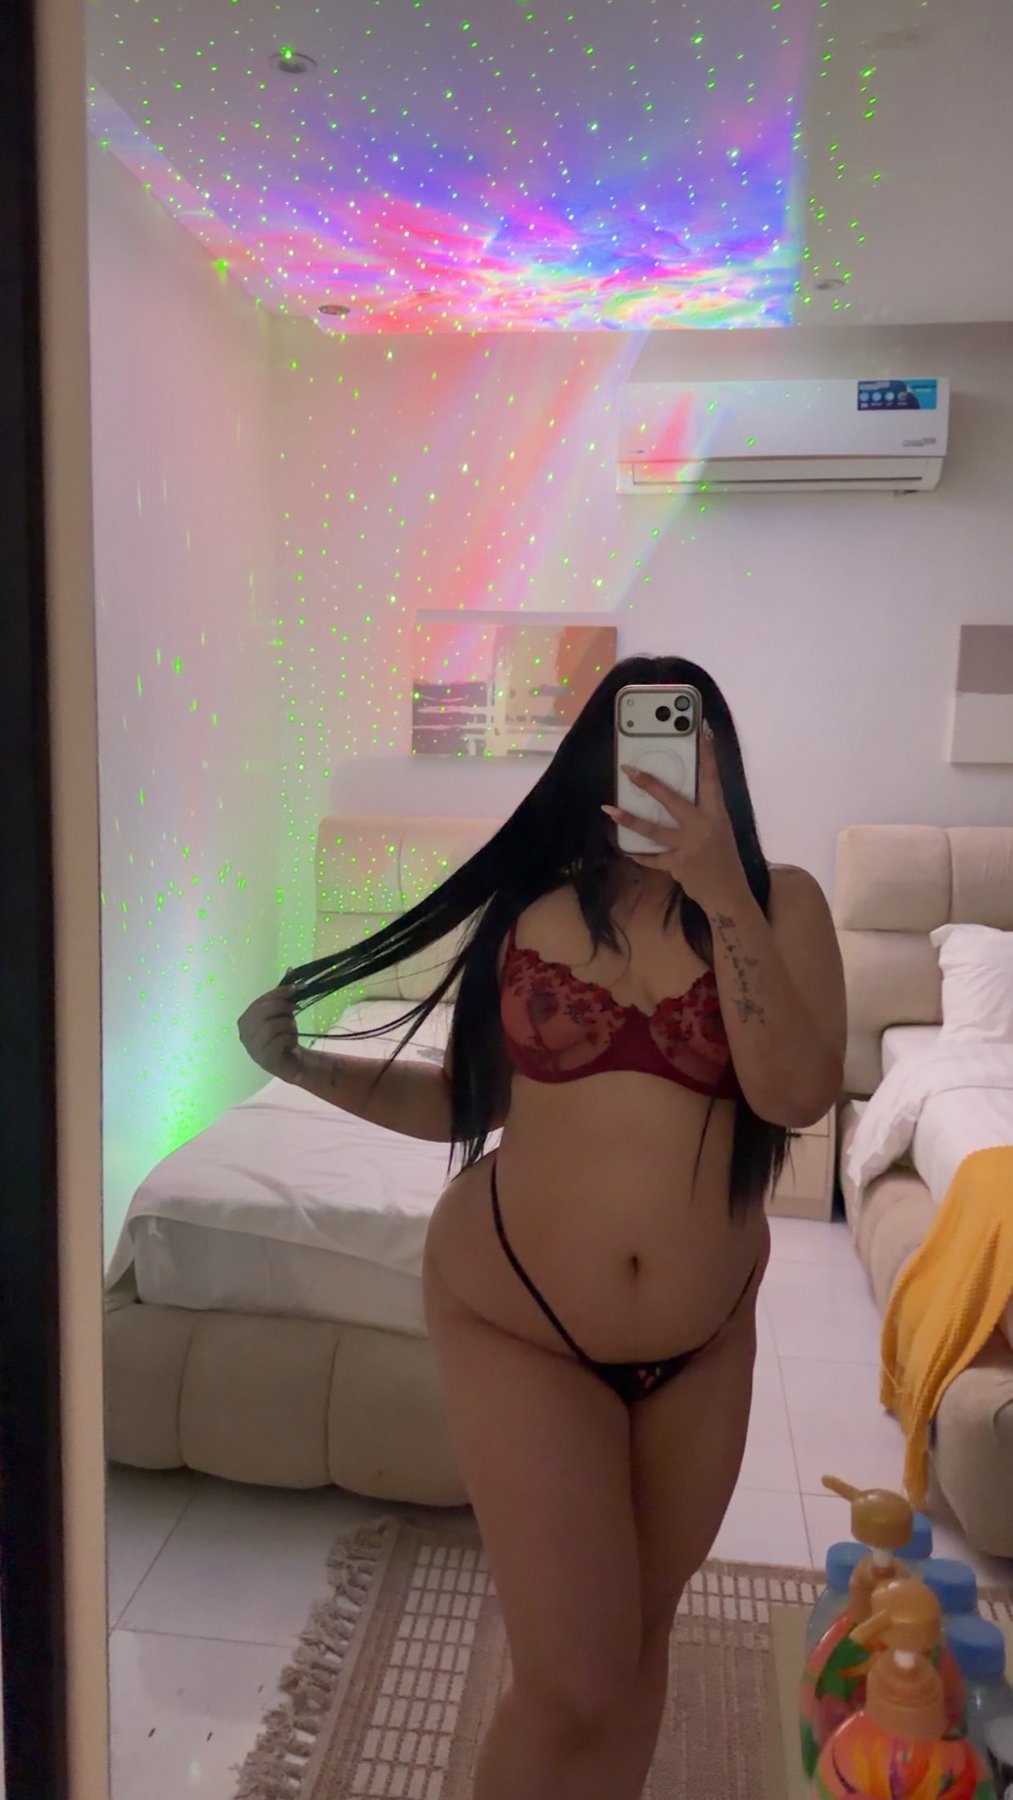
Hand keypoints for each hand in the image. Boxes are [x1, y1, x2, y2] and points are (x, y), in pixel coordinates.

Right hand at [237, 975, 305, 1082]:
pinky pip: (281, 1039)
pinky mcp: (265, 1057)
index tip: (298, 987)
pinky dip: (290, 1038)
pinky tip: (289, 1044)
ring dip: (289, 1026)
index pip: (262, 1000)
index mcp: (245, 1019)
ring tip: (290, 1032)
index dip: (280, 992)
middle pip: (267, 1010)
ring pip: (275, 1024)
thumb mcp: (282, 1013)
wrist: (289, 1063)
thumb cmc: (282, 1036)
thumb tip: (291, 969)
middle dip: (285, 1008)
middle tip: (294, 1011)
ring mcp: (253, 1046)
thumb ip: (282, 994)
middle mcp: (244, 1032)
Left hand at [602, 725, 747, 911]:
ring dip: (629, 820)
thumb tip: (678, 801)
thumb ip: (701, 816)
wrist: (728, 895)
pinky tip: (624, 848)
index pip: (711, 779)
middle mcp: (703, 827)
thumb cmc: (724, 860)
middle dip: (649, 784)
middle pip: (672, 800)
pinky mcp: (677, 865)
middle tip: (628, 770)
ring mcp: (689, 847)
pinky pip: (652, 857)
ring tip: (608, 810)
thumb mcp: (720, 831)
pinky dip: (638, 854)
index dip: (707, 756)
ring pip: (654, 830)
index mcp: (717, 814)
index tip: (701, 731)